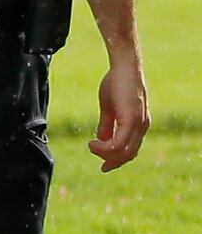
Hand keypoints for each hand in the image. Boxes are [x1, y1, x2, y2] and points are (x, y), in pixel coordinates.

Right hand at [94, 55, 149, 169]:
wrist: (124, 68)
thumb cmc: (116, 83)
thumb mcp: (109, 107)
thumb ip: (107, 124)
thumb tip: (101, 139)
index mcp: (138, 124)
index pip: (131, 149)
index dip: (117, 160)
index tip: (104, 166)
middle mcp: (142, 127)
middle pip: (129, 154)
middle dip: (112, 161)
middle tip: (97, 161)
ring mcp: (138, 124)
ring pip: (124, 152)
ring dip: (105, 154)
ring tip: (91, 146)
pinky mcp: (132, 120)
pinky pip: (119, 143)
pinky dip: (105, 147)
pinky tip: (93, 143)